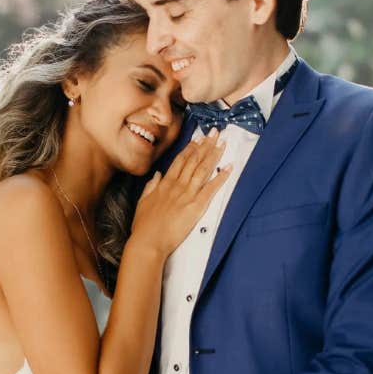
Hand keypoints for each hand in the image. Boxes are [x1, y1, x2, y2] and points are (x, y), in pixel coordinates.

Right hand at [130, 130, 230, 254]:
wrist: (148, 241)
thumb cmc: (144, 225)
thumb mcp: (143, 202)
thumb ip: (151, 186)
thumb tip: (158, 175)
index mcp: (165, 184)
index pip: (180, 161)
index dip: (191, 148)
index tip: (198, 138)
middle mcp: (177, 185)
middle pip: (193, 160)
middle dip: (205, 145)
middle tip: (215, 132)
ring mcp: (187, 195)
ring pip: (202, 169)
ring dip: (213, 154)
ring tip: (222, 142)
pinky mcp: (196, 206)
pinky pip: (211, 188)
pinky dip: (221, 177)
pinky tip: (229, 167)